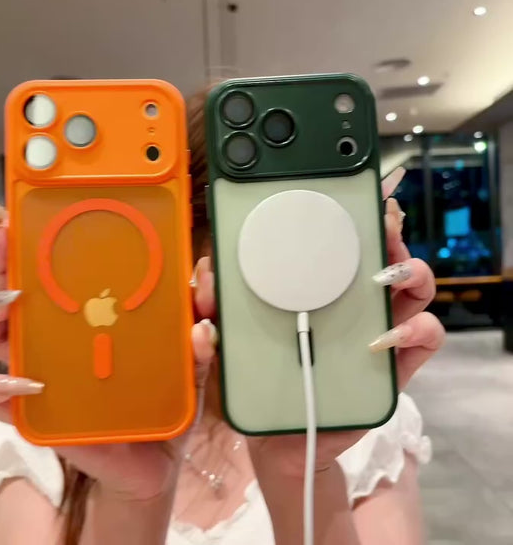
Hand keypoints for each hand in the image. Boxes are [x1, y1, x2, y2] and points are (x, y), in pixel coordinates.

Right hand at [0, 202, 216, 502]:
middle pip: (19, 290)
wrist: (156, 456)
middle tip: (9, 233)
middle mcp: (60, 336)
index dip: (49, 235)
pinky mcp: (34, 415)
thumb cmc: (166, 396)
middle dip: (7, 258)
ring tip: (9, 303)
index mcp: (95, 314)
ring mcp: (42, 371)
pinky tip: (20, 384)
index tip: (45, 202)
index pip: (65, 268)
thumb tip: (202, 276)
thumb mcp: (190, 354)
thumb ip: (199, 318)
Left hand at [193, 168, 444, 476]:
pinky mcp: (391, 368)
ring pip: (413, 287)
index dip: (347, 213)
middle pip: (383, 253)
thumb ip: (211, 306)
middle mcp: (351, 301)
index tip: (345, 192)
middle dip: (386, 229)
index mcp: (314, 287)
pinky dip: (415, 330)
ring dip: (410, 269)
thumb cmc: (253, 378)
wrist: (275, 436)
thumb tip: (206, 272)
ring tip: (389, 270)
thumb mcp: (224, 338)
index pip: (338, 242)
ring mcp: (375, 331)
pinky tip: (384, 335)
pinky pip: (422, 339)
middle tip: (379, 218)